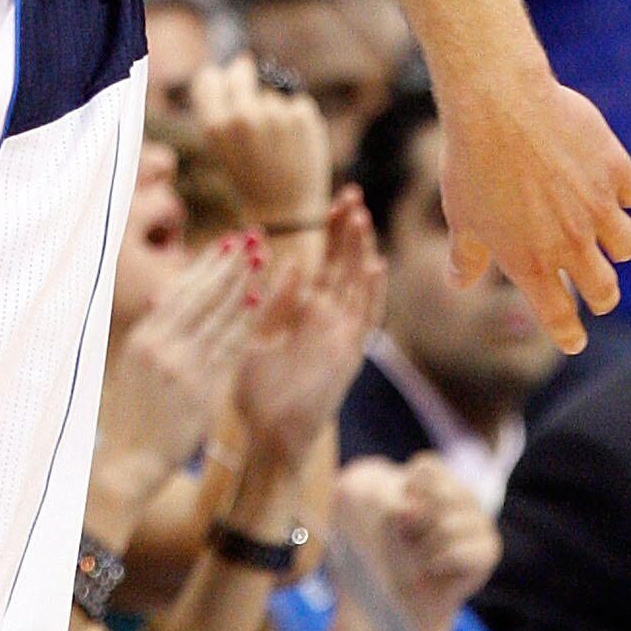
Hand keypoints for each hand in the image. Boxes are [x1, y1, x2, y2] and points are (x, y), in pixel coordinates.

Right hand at [92, 236, 263, 536]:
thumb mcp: (134, 365)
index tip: (223, 243)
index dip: (204, 265)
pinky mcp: (199, 388)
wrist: (128, 461)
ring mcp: (180, 365)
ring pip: (216, 315)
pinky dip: (243, 322)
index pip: (178, 291)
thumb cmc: (132, 415)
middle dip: (226, 264)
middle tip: (248, 239)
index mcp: (143, 337)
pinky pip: (227, 347)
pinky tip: (257, 301)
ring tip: (259, 260)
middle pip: (199, 295)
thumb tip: (164, 299)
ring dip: (240, 284)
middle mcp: (160, 344)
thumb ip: (153, 332)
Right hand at [190, 55, 331, 232]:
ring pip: (271, 92)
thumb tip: (241, 61)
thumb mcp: (221, 145)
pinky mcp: (304, 115)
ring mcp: (276, 114)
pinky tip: (295, 143)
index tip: (224, 85)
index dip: (217, 80)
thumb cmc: (249, 177)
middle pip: (241, 71)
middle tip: (255, 103)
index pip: (209, 78)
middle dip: (245, 76)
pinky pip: (296, 102)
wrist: (286, 213)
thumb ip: (221, 105)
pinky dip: (297, 117)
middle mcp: (244, 116)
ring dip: (274, 106)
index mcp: (216, 126)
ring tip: (277, 142)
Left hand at [231, 186, 383, 465]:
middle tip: (352, 194)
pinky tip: (374, 266)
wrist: (267, 436)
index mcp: (307, 310)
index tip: (335, 200)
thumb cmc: (257, 390)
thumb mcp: (257, 335)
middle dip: (350, 231)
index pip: (325, 261)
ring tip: (361, 218)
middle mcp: (329, 319)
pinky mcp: (347, 356)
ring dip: (361, 253)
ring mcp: (341, 337)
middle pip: (346, 265)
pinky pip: (363, 321)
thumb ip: (275, 302)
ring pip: (358, 286)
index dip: (332, 231)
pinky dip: (371, 293)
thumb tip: (290, 264)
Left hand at [331, 454, 499, 630]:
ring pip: (446, 525)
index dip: (406, 490)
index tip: (402, 513)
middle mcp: (467, 497)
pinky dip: (438, 562)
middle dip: (416, 522)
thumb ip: (396, 506)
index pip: (425, 466)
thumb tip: (411, 511)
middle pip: (437, 495)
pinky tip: (435, 567)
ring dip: (425, 547)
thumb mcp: (386, 521)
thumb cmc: (396, 551)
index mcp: (443, 479)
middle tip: (414, 540)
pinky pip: (458, 551)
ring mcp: (482, 522)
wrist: (409, 596)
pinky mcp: (489, 550)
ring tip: (424, 557)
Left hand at [437, 65, 630, 353]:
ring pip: (627, 244)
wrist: (496, 103)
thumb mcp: (461, 214)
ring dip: (616, 242)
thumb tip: (458, 281)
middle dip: (602, 294)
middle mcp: (571, 243)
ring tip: (602, 229)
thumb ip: (465, 255)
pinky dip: (627, 189)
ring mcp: (598, 207)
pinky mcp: (615, 170)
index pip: (560, 317)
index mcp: (531, 262)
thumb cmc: (470, 161)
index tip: (574, 339)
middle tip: (598, 289)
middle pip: (605, 289)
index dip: (568, 334)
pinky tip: (612, 180)